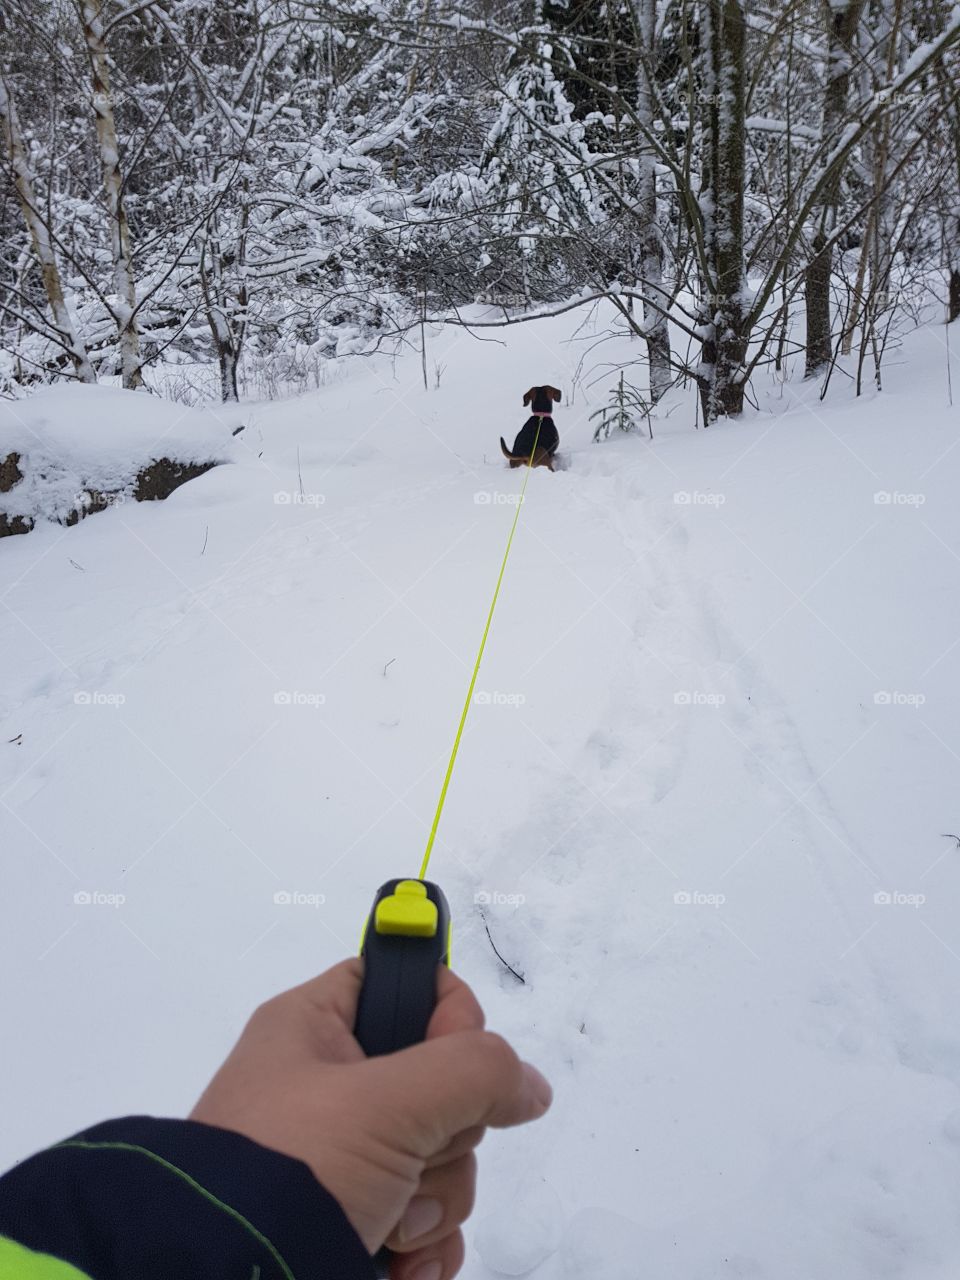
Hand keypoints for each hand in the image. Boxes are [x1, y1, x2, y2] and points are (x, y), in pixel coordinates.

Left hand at [190, 959, 551, 1279]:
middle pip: (440, 1081)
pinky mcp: (352, 1215)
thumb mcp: (387, 1101)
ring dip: (435, 1199)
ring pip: (440, 1154)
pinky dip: (426, 1242)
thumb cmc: (292, 1166)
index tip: (444, 1056)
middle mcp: (329, 1084)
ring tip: (391, 1226)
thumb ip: (474, 1071)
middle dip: (446, 1135)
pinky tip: (403, 1263)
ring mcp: (342, 1155)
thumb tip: (530, 1086)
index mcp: (315, 1027)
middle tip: (410, 1157)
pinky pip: (424, 1212)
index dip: (445, 1015)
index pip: (406, 983)